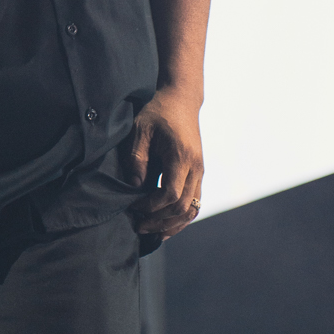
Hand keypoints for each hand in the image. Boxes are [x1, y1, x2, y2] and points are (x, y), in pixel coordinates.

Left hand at [119, 86, 204, 244]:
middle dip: (160, 221)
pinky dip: (182, 217)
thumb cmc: (158, 113)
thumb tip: (134, 187)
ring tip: (152, 232)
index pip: (170, 194)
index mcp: (181, 157)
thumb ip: (136, 159)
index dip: (152, 207)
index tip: (134, 207)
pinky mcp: (199, 173)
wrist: (181, 100)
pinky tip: (166, 226)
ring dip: (173, 224)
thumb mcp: (140, 130)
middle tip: (138, 226)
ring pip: (192, 209)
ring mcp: (200, 171)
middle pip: (183, 207)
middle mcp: (196, 167)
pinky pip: (194, 203)